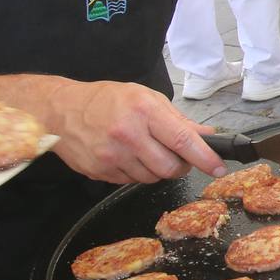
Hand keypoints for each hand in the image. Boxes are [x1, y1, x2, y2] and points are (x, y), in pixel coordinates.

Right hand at [44, 80, 223, 184]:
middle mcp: (128, 135)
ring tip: (146, 150)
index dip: (205, 157)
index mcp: (144, 111)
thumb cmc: (105, 100)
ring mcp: (112, 156)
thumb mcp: (145, 97)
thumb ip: (177, 119)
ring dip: (157, 169)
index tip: (218, 167)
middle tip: (178, 156)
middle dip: (180, 166)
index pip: (183, 140)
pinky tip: (127, 156)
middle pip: (170, 167)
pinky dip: (136, 172)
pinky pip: (131, 181)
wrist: (60, 111)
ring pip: (152, 178)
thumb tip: (206, 135)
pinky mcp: (100, 172)